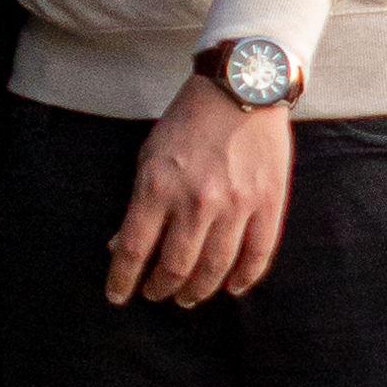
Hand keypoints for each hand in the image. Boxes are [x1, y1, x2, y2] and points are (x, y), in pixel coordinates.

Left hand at [107, 72, 296, 310]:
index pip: (134, 250)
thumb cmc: (189, 121)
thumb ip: (138, 203)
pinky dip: (243, 278)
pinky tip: (232, 287)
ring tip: (188, 297)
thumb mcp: (149, 155)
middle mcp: (196, 200)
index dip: (123, 280)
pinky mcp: (268, 203)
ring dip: (198, 290)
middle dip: (161, 288)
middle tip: (157, 295)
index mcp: (158, 186)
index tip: (118, 296)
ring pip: (215, 267)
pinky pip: (257, 254)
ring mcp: (236, 204)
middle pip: (175, 266)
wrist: (242, 88)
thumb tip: (121, 246)